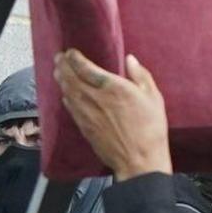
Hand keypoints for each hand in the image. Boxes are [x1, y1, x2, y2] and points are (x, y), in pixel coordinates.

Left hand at [54, 47, 171, 177]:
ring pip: (67, 92)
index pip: (84, 67)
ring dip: (61, 79)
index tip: (70, 52)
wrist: (138, 160)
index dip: (74, 58)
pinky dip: (65, 97)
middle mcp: (95, 98)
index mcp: (112, 87)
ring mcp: (86, 114)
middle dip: (62, 65)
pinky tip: (65, 94)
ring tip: (58, 70)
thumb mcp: (153, 97)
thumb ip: (140, 75)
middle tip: (59, 57)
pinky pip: (70, 108)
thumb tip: (130, 59)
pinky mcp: (84, 127)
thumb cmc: (150, 128)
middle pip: (71, 78)